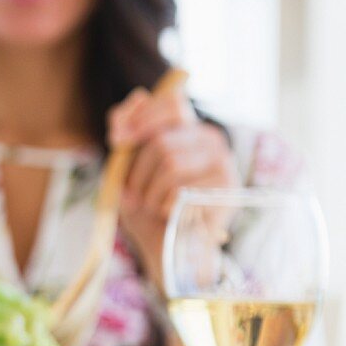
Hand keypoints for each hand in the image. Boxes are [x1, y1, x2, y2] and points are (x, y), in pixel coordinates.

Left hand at [107, 84, 238, 287]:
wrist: (166, 249)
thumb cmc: (145, 208)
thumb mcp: (124, 169)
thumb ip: (126, 133)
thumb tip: (137, 95)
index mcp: (186, 129)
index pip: (172, 103)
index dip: (141, 117)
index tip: (118, 141)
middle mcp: (210, 140)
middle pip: (161, 141)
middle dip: (136, 173)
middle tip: (133, 195)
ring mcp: (223, 164)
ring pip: (170, 164)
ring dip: (148, 192)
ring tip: (151, 207)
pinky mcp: (227, 190)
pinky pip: (182, 190)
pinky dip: (164, 207)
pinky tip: (170, 216)